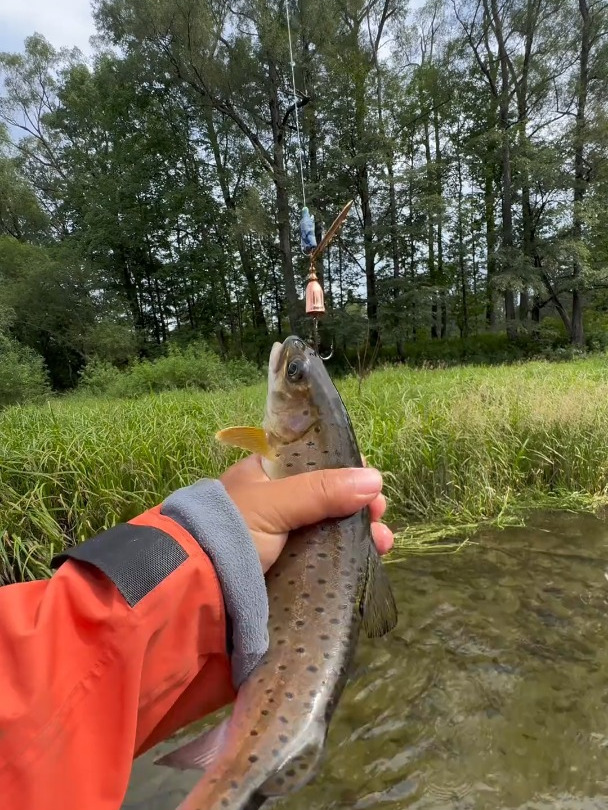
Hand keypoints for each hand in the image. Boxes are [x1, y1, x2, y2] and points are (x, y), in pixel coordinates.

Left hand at [220, 454, 393, 572]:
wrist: (198, 587)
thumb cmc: (231, 531)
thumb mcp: (275, 503)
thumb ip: (322, 490)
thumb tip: (374, 480)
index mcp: (268, 474)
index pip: (315, 462)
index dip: (347, 469)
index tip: (371, 482)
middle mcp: (278, 502)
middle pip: (330, 497)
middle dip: (360, 505)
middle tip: (380, 515)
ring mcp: (285, 536)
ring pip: (333, 528)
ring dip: (362, 532)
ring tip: (383, 543)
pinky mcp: (290, 567)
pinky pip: (327, 556)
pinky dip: (350, 556)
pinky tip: (371, 560)